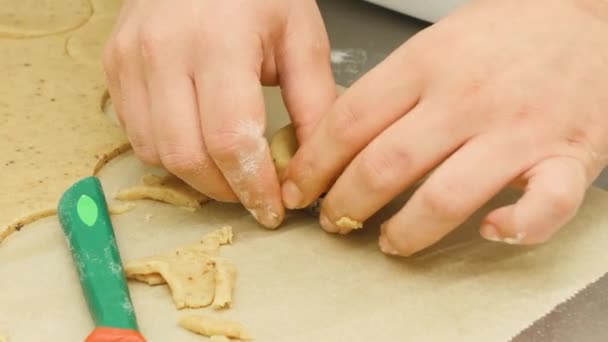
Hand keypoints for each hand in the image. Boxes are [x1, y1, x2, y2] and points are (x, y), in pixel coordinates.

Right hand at [103, 0, 335, 227]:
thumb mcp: (300, 38)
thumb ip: (314, 105)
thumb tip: (314, 170)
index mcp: (219, 42)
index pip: (231, 140)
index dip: (253, 187)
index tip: (273, 209)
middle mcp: (164, 52)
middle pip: (187, 157)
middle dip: (225, 191)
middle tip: (253, 195)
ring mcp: (129, 60)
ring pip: (156, 154)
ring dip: (197, 176)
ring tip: (228, 171)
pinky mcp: (112, 68)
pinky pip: (136, 135)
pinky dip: (170, 153)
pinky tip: (198, 142)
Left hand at [282, 0, 607, 254]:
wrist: (589, 17)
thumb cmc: (507, 32)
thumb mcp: (436, 43)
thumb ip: (391, 89)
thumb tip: (335, 139)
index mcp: (427, 63)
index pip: (349, 122)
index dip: (313, 164)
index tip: (298, 188)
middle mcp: (466, 98)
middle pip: (384, 166)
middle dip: (346, 204)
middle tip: (334, 221)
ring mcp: (517, 129)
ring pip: (445, 197)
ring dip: (406, 231)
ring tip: (389, 242)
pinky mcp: (569, 156)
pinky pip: (543, 206)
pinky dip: (516, 229)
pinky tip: (491, 231)